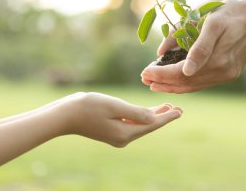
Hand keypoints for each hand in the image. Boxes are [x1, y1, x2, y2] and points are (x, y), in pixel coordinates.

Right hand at [57, 92, 181, 146]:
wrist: (65, 115)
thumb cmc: (88, 107)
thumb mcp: (115, 107)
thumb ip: (136, 113)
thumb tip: (154, 118)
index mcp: (125, 133)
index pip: (152, 124)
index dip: (167, 117)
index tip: (180, 111)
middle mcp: (123, 138)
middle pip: (148, 126)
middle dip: (163, 117)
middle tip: (178, 109)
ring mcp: (117, 136)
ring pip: (141, 125)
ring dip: (153, 115)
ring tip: (167, 107)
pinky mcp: (111, 132)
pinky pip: (132, 124)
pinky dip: (141, 117)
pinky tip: (147, 111)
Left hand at [141, 0, 245, 92]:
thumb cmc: (234, 11)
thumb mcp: (212, 20)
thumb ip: (195, 44)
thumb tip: (173, 62)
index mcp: (217, 60)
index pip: (180, 74)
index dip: (160, 75)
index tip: (144, 72)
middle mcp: (223, 72)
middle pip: (186, 83)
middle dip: (162, 82)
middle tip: (144, 79)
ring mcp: (228, 74)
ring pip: (194, 86)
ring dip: (173, 86)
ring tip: (156, 84)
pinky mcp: (231, 72)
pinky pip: (204, 82)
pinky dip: (187, 83)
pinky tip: (177, 81)